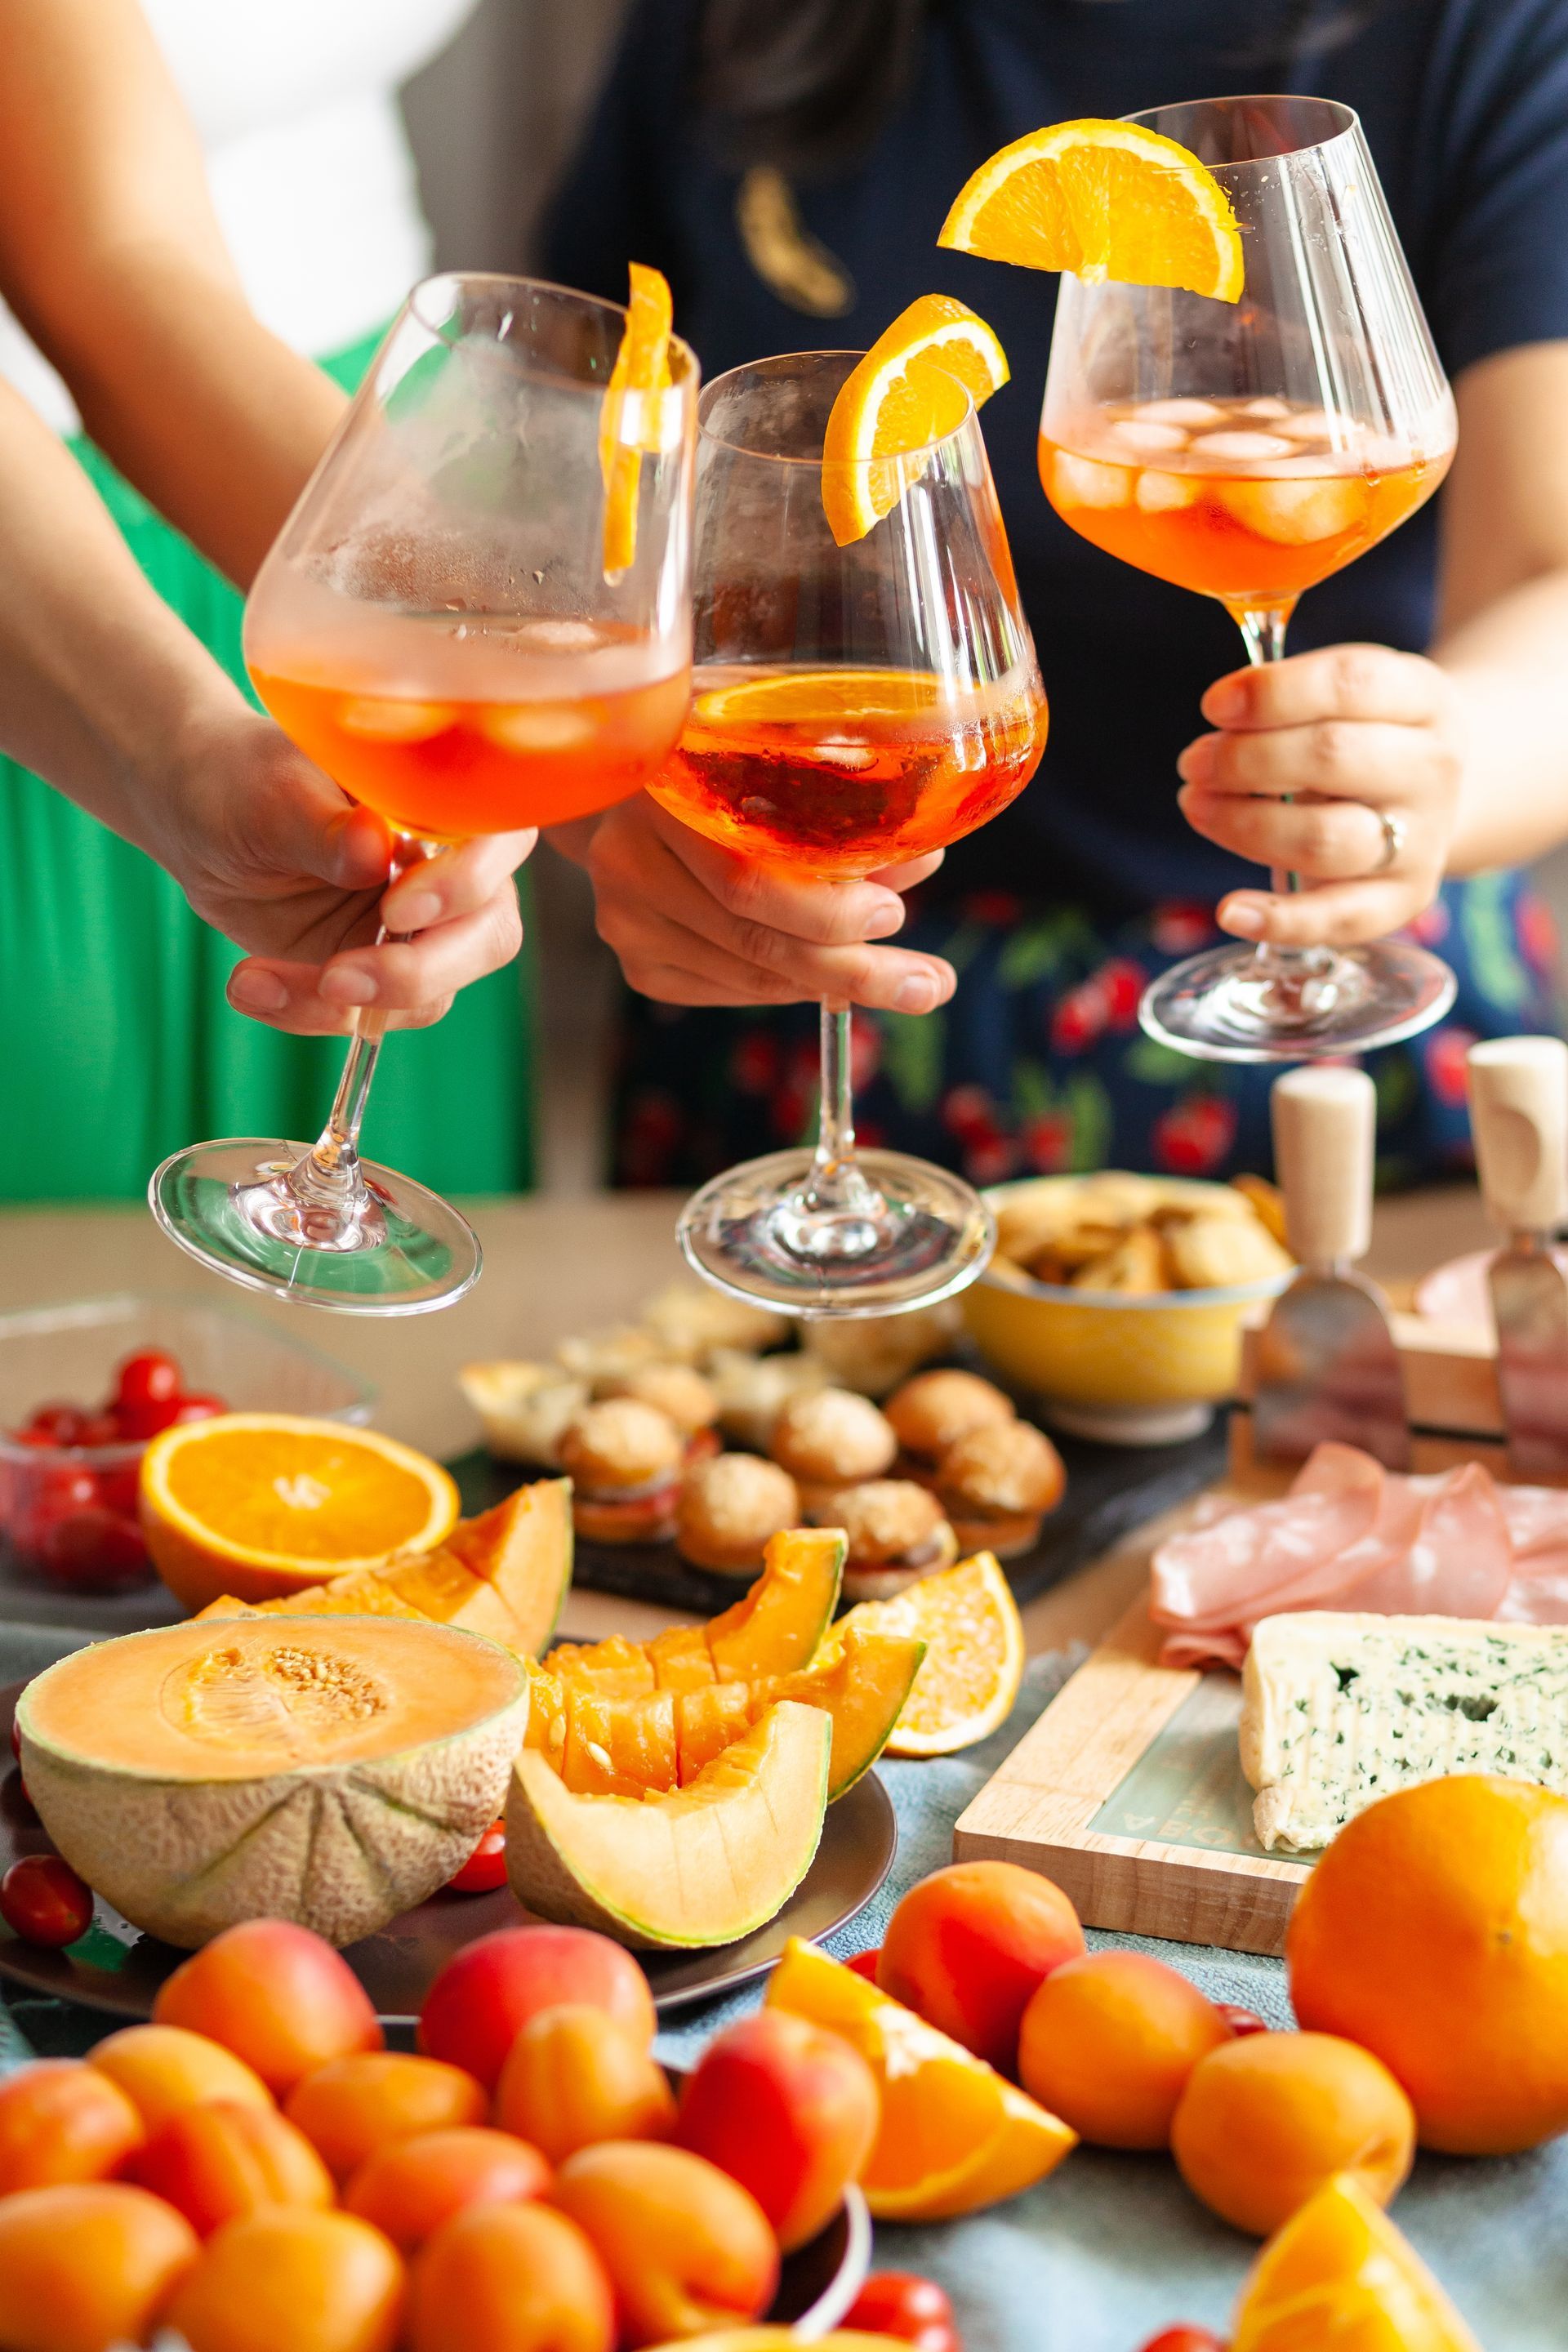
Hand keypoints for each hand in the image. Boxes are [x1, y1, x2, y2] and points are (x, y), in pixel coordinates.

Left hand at [145, 704, 531, 1032]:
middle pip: (489, 935)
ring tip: (256, 981)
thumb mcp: (269, 793)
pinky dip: (308, 1014)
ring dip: (354, 1004)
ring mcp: (420, 929)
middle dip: (422, 971)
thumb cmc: (243, 780)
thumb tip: (372, 847)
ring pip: (435, 992)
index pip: (500, 842)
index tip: (397, 909)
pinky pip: (370, 1017)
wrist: (198, 820)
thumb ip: (322, 824)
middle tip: (338, 979)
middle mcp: (450, 868)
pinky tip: (249, 987)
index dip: (466, 884)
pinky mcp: (378, 971)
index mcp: (445, 800)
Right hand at [558, 794, 956, 1013]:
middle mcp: (627, 858)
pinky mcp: (637, 963)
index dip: (826, 910)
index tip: (894, 915)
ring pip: (748, 975)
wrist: (631, 792)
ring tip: (904, 983)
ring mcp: (624, 918)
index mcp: (662, 789)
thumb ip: (840, 808)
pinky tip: (826, 976)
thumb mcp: (775, 757)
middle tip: (926, 985)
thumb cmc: (721, 764)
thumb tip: (923, 860)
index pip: (747, 879)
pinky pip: (729, 992)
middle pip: (752, 939)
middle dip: (852, 969)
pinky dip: (787, 987)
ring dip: (829, 984)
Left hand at [1175, 644, 1462, 945]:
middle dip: (1243, 759)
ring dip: (1243, 824)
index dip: (1273, 694)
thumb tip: (1225, 709)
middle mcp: (1432, 768)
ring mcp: (1423, 839)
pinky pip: (1339, 918)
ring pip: (1324, 838)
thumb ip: (1290, 696)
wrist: (1432, 794)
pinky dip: (1279, 920)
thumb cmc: (1366, 735)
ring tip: (1197, 806)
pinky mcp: (1405, 899)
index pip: (1349, 685)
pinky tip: (1229, 910)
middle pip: (1331, 756)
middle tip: (1194, 763)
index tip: (1214, 706)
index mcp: (1422, 698)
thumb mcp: (1347, 696)